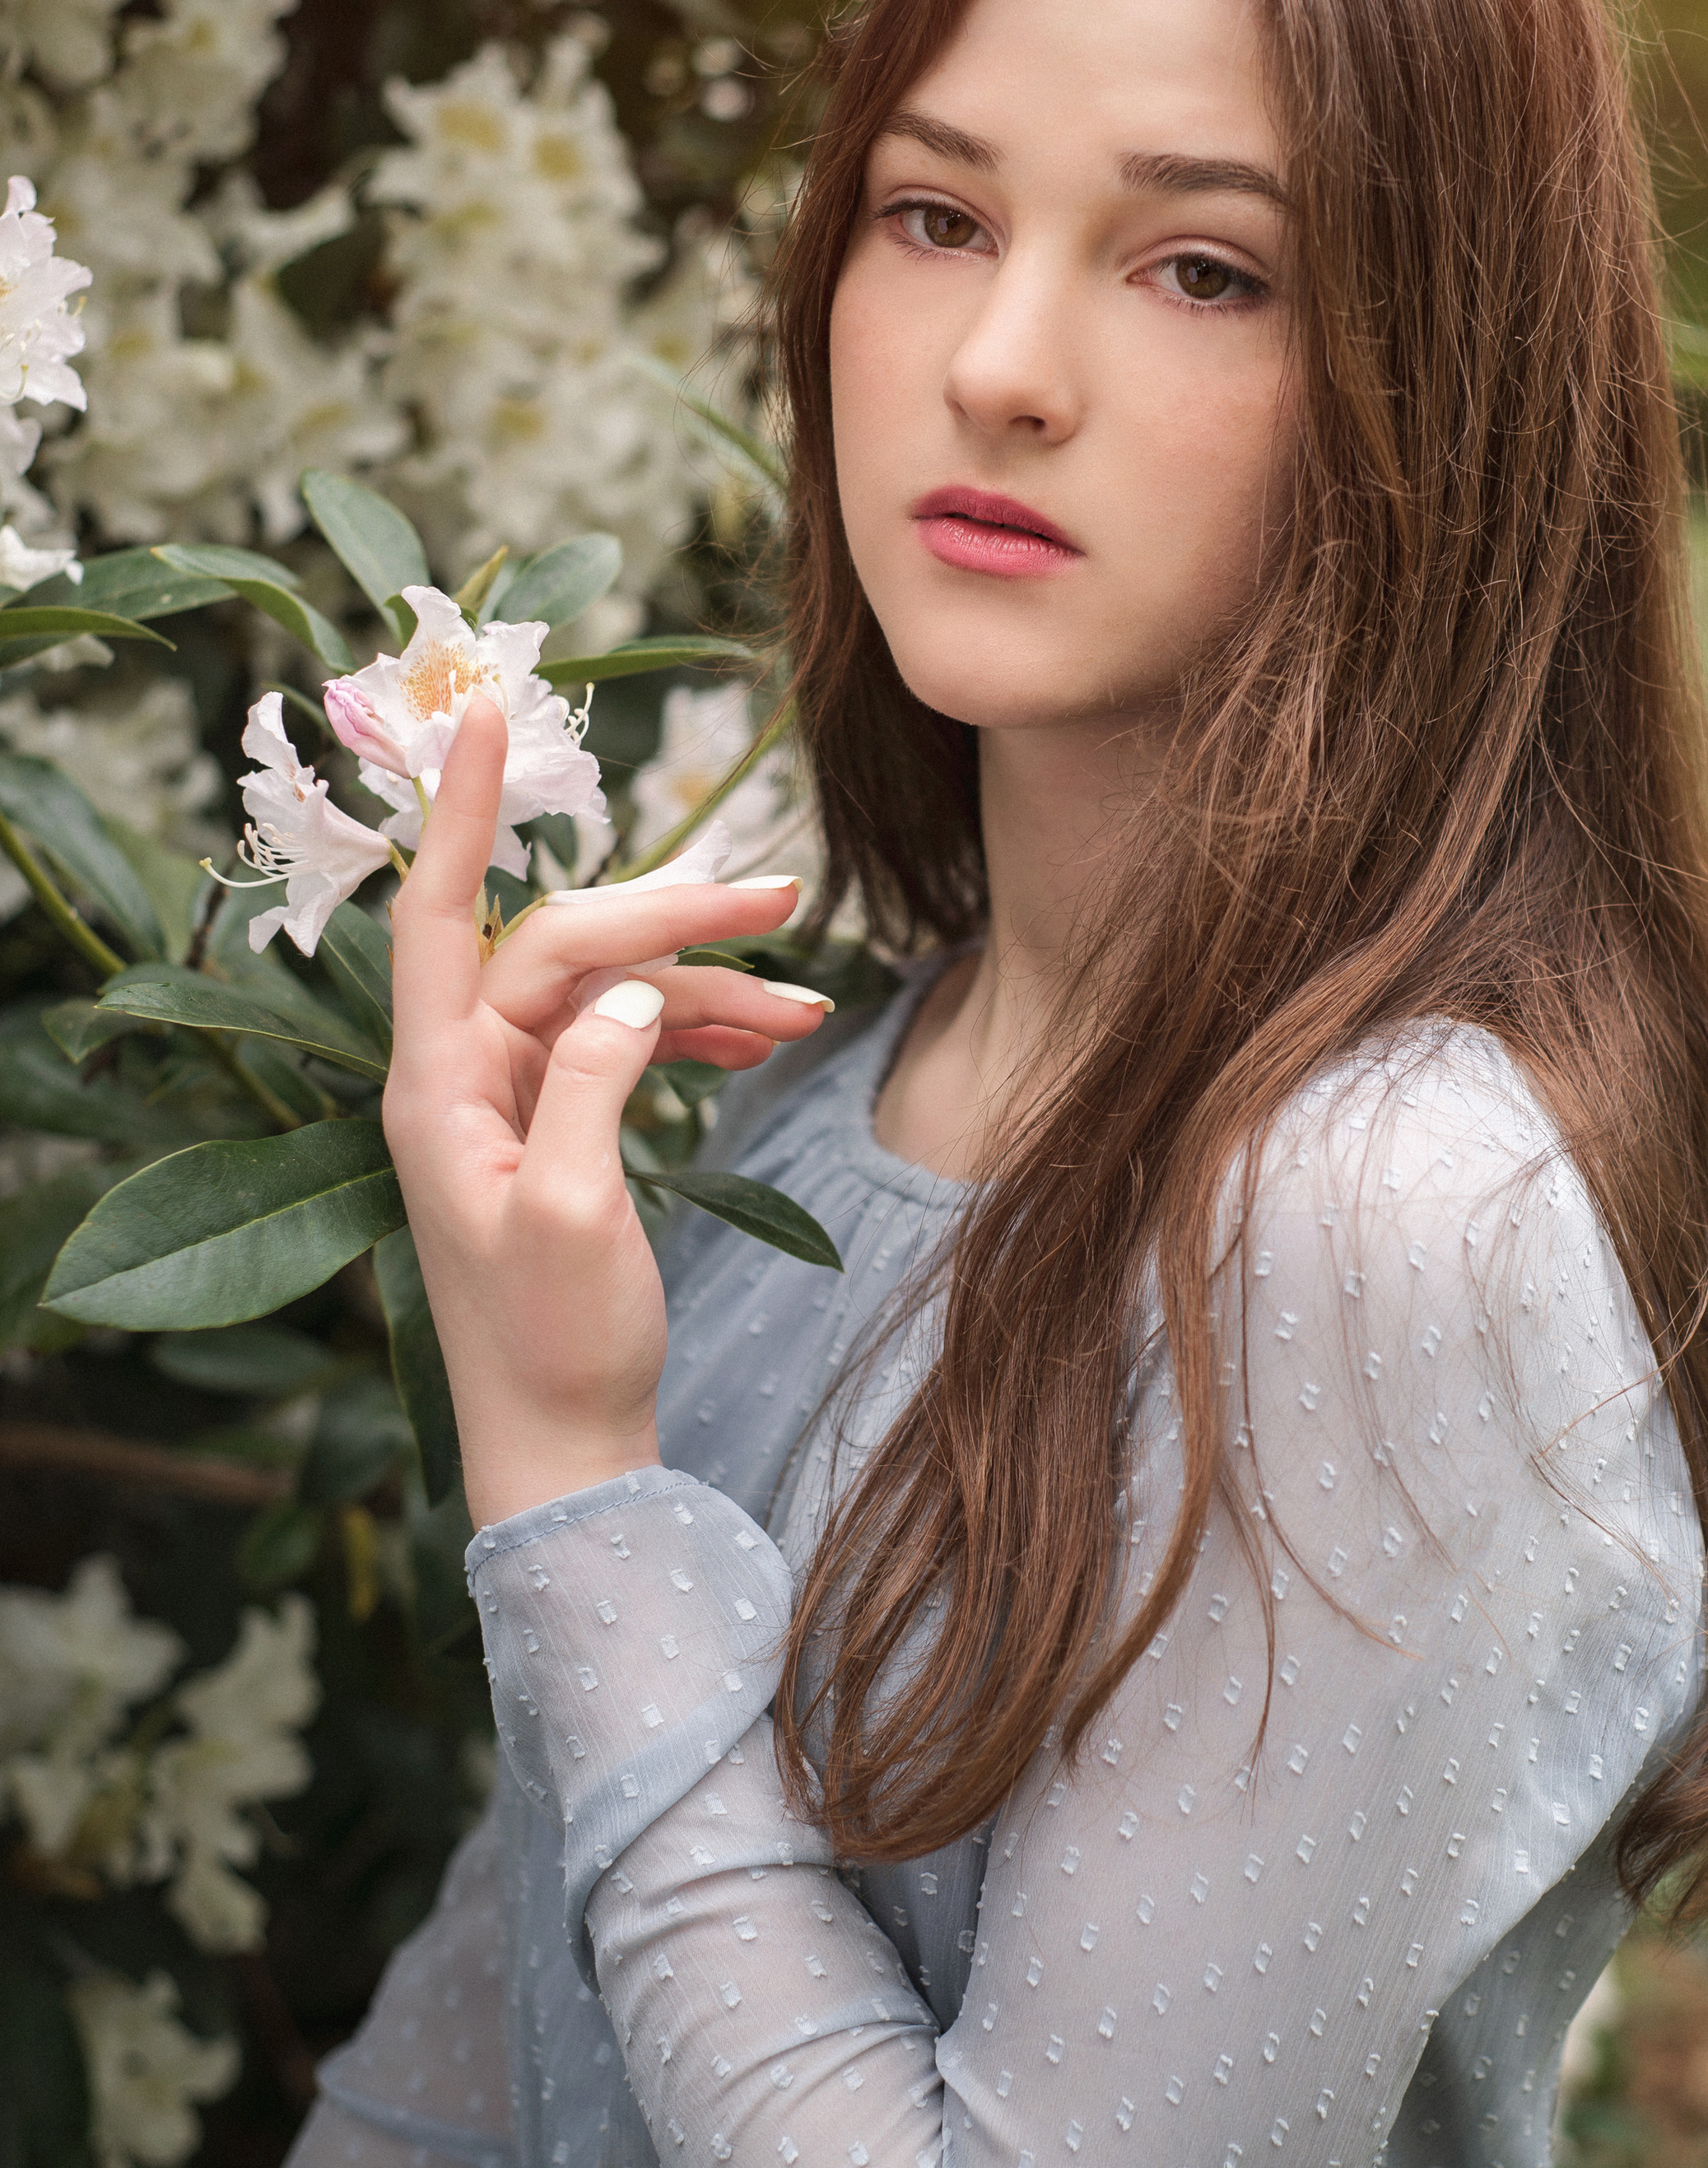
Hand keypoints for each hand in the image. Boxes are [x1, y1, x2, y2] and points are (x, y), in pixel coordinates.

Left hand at [381, 694, 827, 1530]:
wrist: (567, 1450)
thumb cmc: (556, 1349)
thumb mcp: (577, 1216)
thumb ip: (593, 1084)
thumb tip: (635, 991)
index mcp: (436, 1089)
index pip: (440, 916)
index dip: (457, 812)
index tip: (482, 717)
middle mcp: (463, 1077)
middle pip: (566, 944)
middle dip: (673, 914)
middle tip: (781, 896)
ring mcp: (514, 1098)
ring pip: (614, 989)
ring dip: (709, 982)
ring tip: (811, 994)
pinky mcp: (562, 1125)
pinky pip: (632, 1040)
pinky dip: (702, 1027)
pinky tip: (777, 1032)